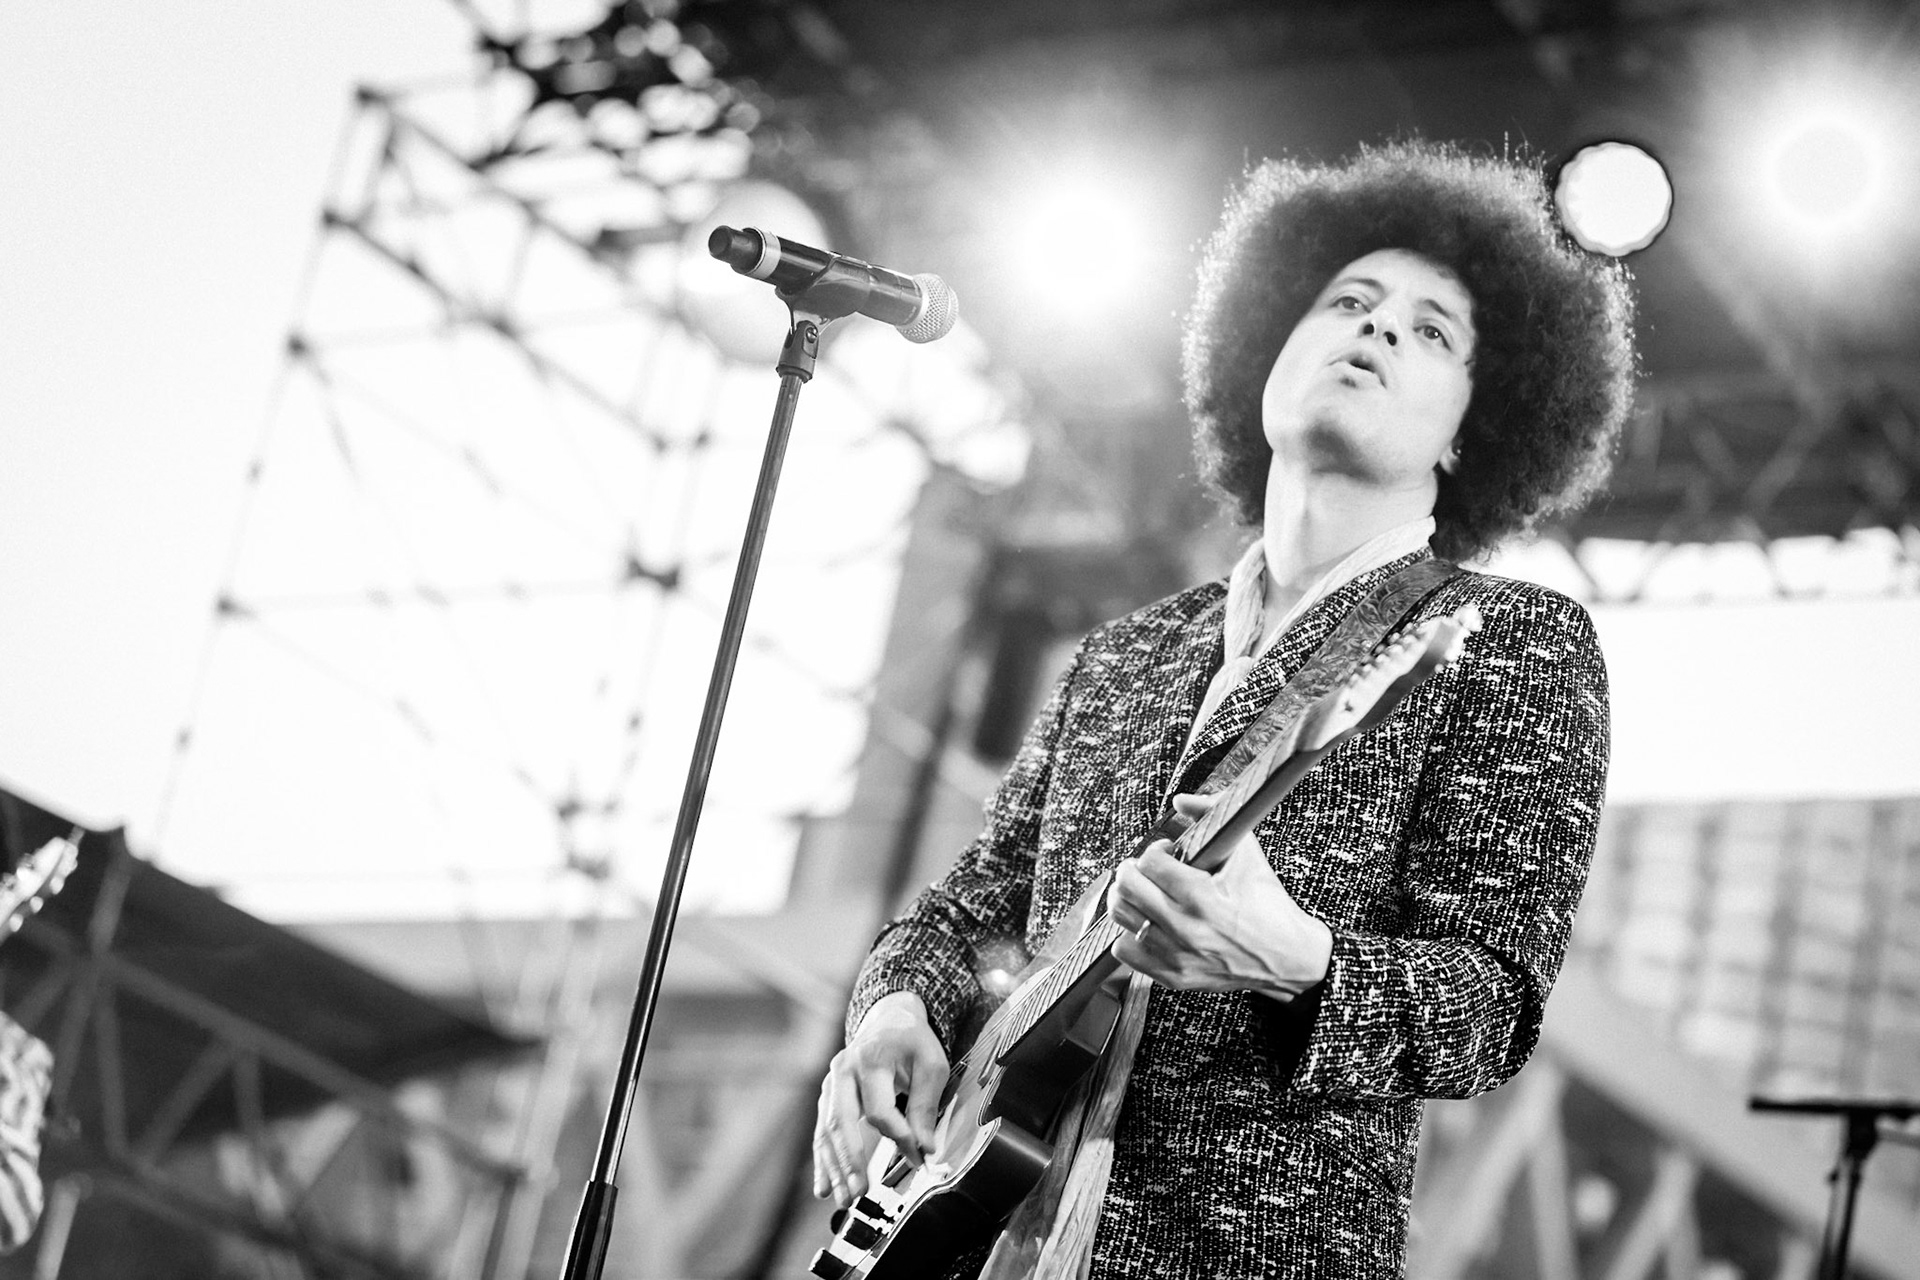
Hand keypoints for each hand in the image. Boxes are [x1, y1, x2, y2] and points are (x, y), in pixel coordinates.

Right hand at [812, 990, 948, 1206]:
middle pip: (842, 1121)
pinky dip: (823, 1161)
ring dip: (835, 1168)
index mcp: (871, 1058)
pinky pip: (822, 1131)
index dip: (899, 1136)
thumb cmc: (912, 1042)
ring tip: (844, 1199)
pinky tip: (823, 1187)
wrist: (889, 1019)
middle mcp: (843, 1070)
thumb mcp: (931, 1065)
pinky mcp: (828, 1096)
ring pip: (828, 1130)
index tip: (917, 1156)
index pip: (879, 1109)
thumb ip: (924, 1106)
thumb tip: (925, 1148)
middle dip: (850, 1160)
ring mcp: (831, 1083)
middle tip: (859, 1192)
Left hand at [1107, 793, 1332, 998]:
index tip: (1168, 852)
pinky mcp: (1173, 976)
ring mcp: (1177, 955)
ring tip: (1145, 892)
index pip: (1150, 862)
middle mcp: (1185, 928)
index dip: (1157, 849)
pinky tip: (1147, 922)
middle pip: (1128, 887)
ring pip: (1122, 916)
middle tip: (1147, 869)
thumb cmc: (1268, 904)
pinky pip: (1124, 951)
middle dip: (1134, 869)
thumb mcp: (1247, 853)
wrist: (1289, 957)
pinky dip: (1130, 933)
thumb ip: (1213, 815)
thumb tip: (1180, 800)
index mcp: (1202, 896)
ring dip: (1129, 897)